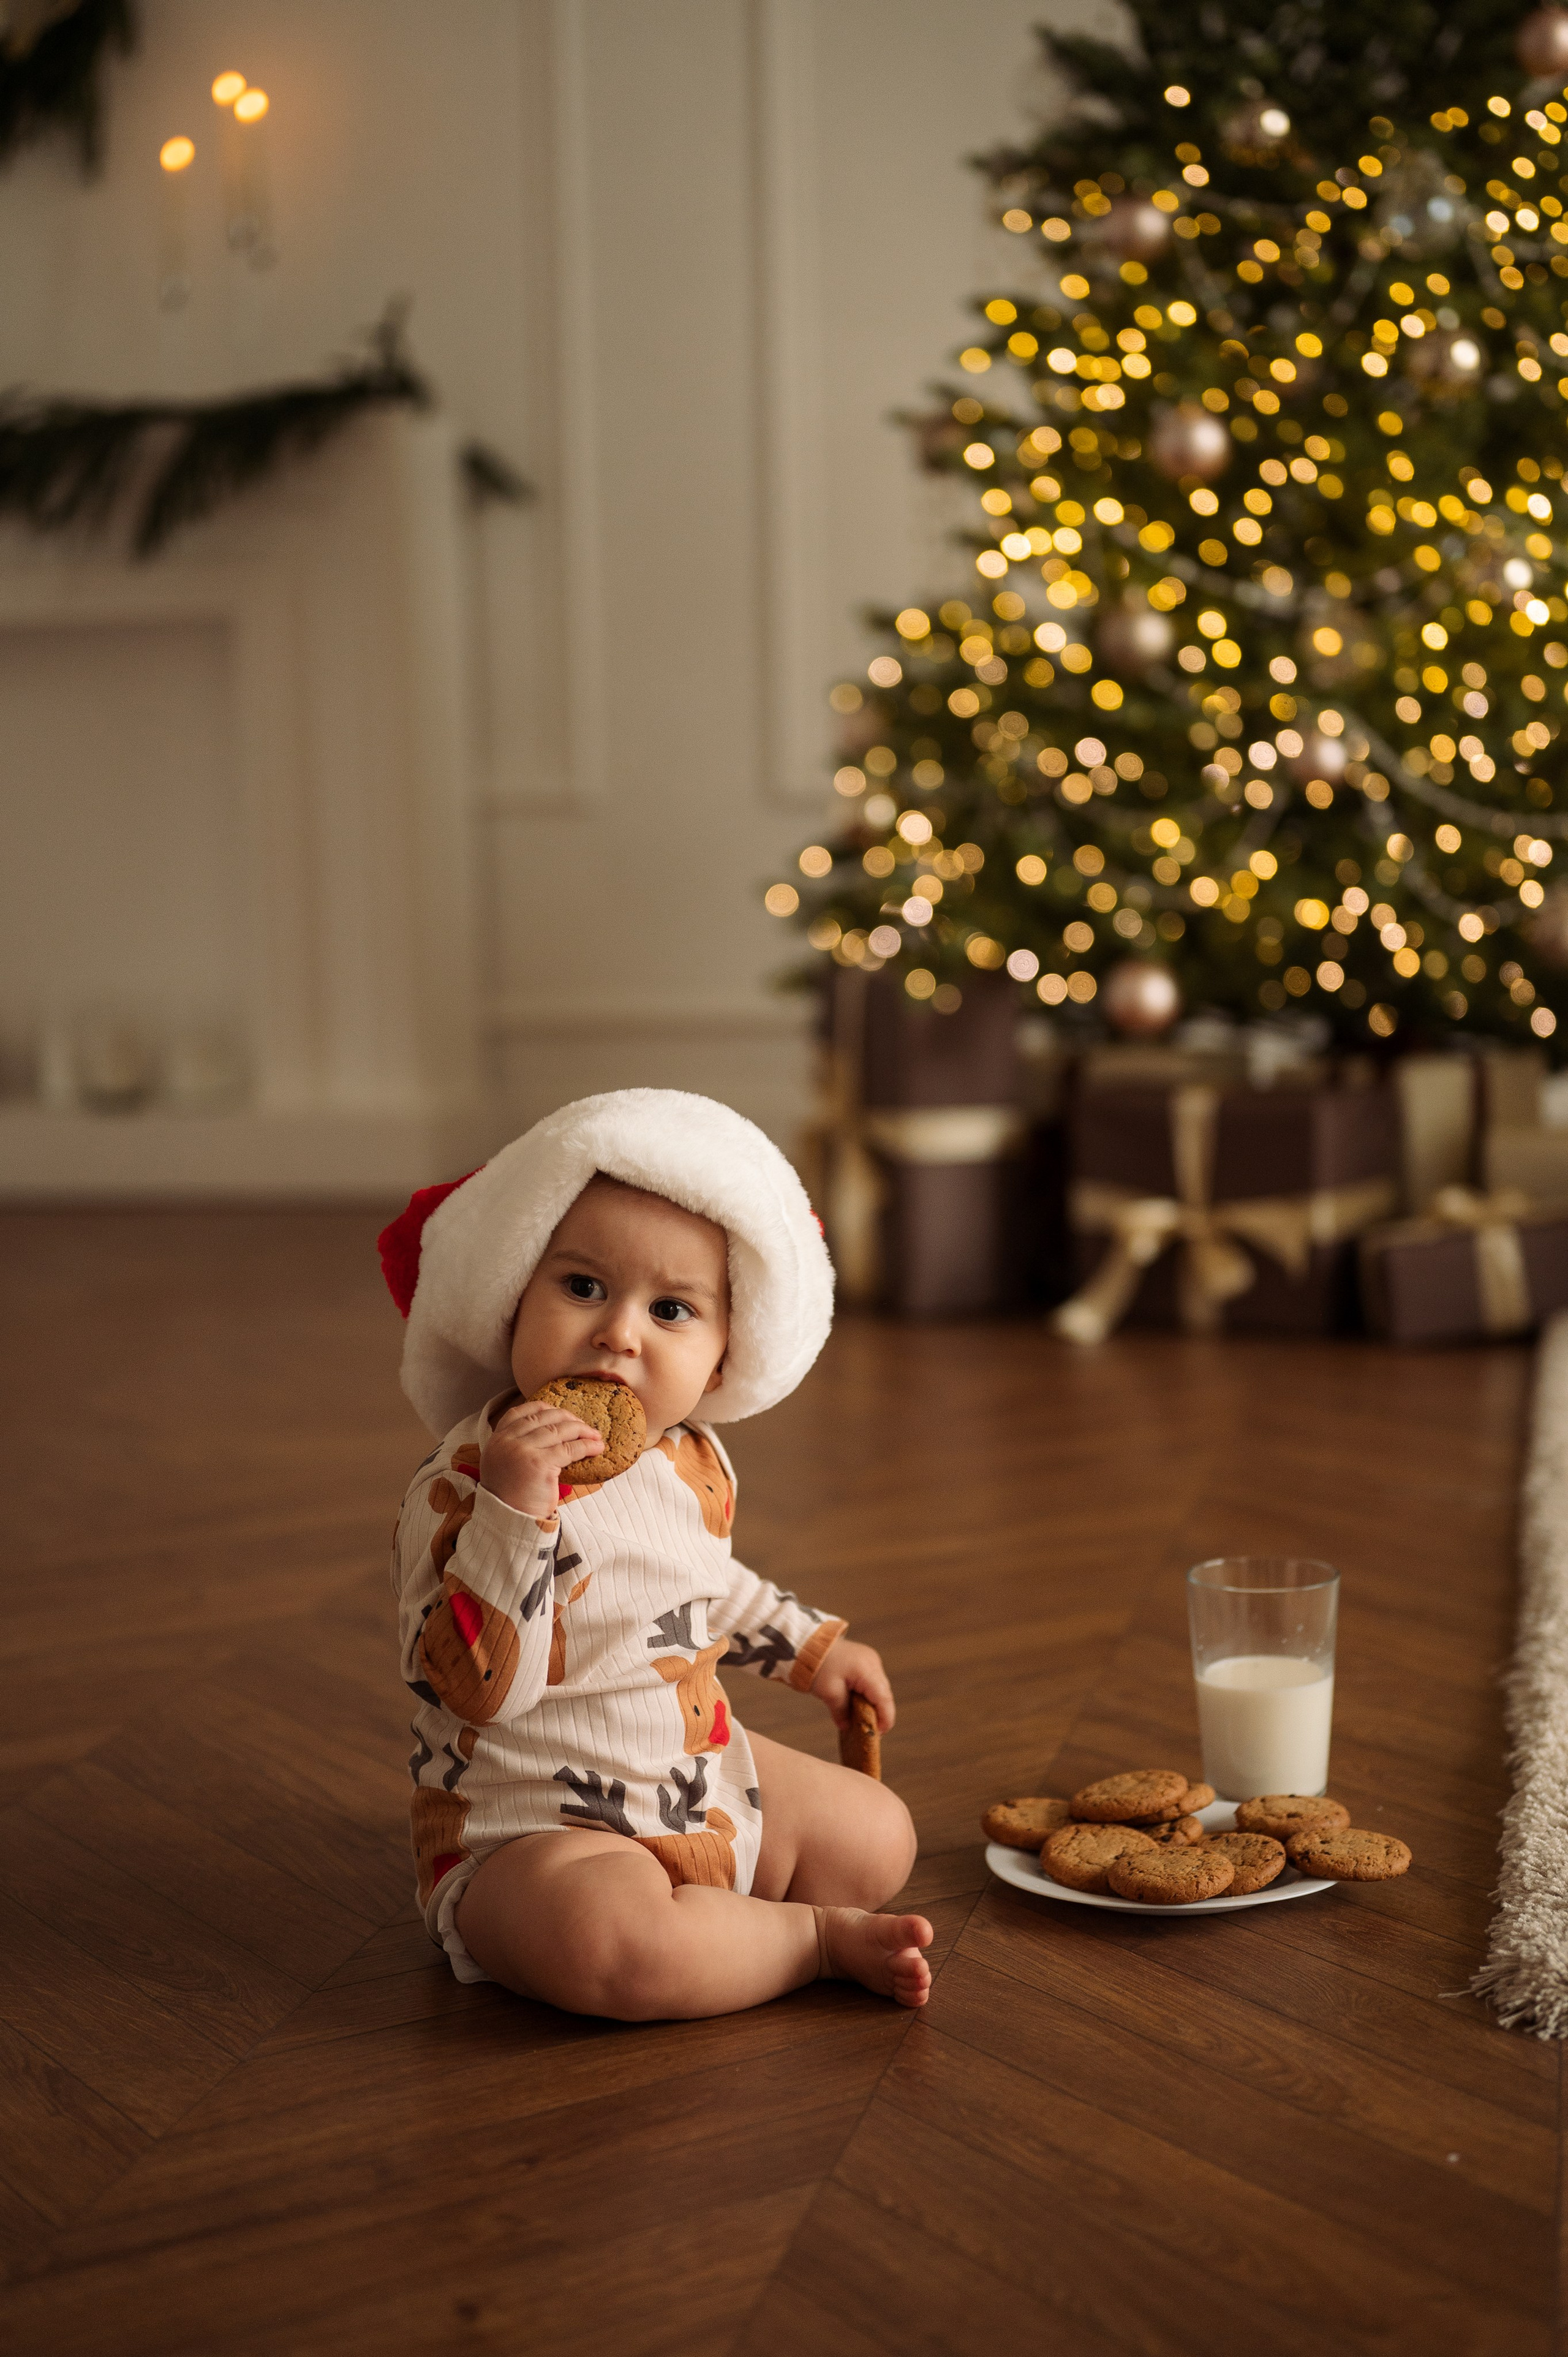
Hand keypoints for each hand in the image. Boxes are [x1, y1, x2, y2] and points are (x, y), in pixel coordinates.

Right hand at [480, 1397, 603, 1519]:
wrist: (508, 1521)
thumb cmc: (510, 1498)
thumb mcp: (503, 1465)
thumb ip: (516, 1447)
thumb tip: (550, 1434)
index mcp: (497, 1440)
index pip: (520, 1412)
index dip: (543, 1409)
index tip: (560, 1413)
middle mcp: (507, 1442)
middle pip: (543, 1418)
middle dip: (567, 1418)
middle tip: (583, 1426)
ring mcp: (523, 1451)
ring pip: (559, 1430)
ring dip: (582, 1430)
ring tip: (595, 1436)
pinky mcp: (540, 1464)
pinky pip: (570, 1449)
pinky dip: (587, 1446)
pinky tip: (597, 1448)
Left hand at [810, 1635, 894, 1733]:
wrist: (808, 1644)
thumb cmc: (817, 1666)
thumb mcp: (829, 1692)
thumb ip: (841, 1711)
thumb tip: (847, 1726)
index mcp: (867, 1670)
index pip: (884, 1698)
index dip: (885, 1718)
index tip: (880, 1733)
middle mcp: (873, 1663)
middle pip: (884, 1694)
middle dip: (879, 1713)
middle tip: (870, 1730)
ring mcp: (870, 1660)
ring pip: (879, 1688)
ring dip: (873, 1703)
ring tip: (863, 1719)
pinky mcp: (865, 1660)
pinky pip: (872, 1681)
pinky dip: (867, 1694)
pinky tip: (859, 1704)